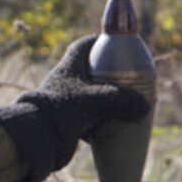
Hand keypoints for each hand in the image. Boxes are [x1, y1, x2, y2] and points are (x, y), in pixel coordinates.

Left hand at [0, 35, 149, 181]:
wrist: (36, 139)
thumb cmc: (62, 111)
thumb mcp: (96, 101)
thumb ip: (122, 100)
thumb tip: (145, 107)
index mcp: (68, 67)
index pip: (83, 46)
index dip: (100, 42)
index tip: (118, 44)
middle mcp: (64, 82)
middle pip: (91, 72)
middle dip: (111, 76)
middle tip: (131, 81)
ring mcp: (64, 102)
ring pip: (91, 97)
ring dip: (108, 101)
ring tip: (129, 105)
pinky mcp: (65, 122)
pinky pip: (88, 118)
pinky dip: (102, 121)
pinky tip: (116, 127)